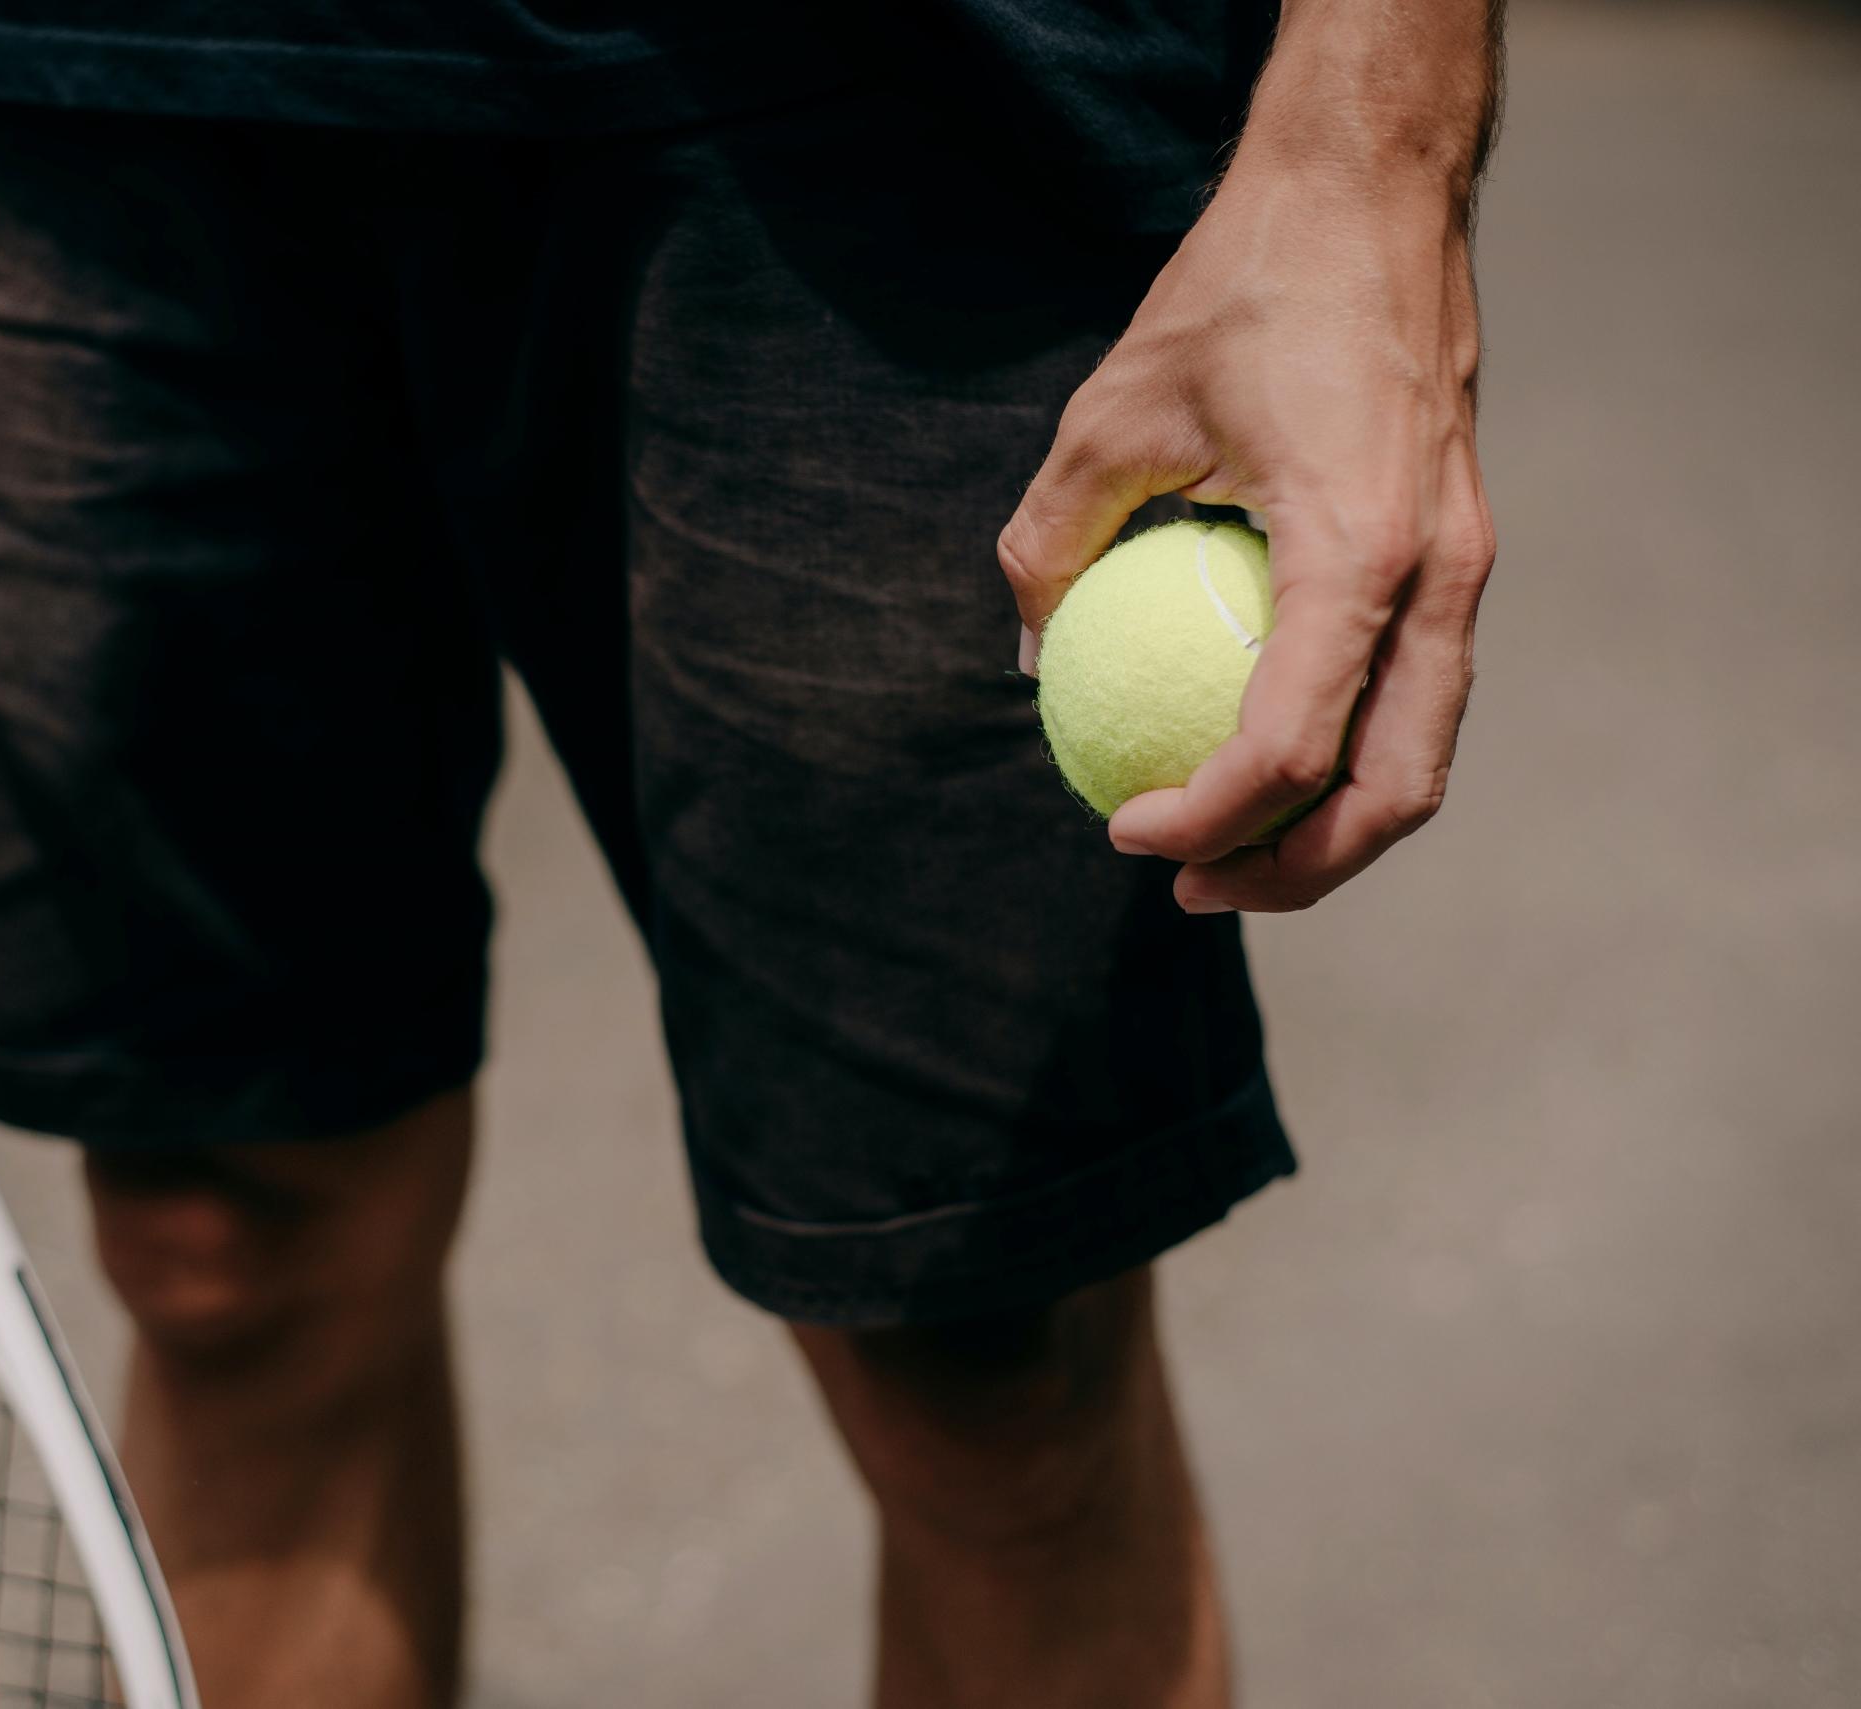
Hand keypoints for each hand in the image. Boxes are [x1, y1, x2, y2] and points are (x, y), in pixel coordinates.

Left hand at [996, 149, 1496, 913]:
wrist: (1370, 192)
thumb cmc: (1241, 289)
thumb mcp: (1109, 411)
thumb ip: (1051, 541)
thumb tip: (1026, 654)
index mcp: (1361, 548)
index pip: (1290, 746)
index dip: (1204, 821)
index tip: (1122, 830)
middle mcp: (1441, 572)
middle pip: (1392, 789)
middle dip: (1295, 871)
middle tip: (1186, 887)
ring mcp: (1468, 563)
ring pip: (1421, 752)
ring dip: (1329, 823)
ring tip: (1222, 845)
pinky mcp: (1463, 549)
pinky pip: (1416, 690)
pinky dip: (1347, 747)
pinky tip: (1254, 742)